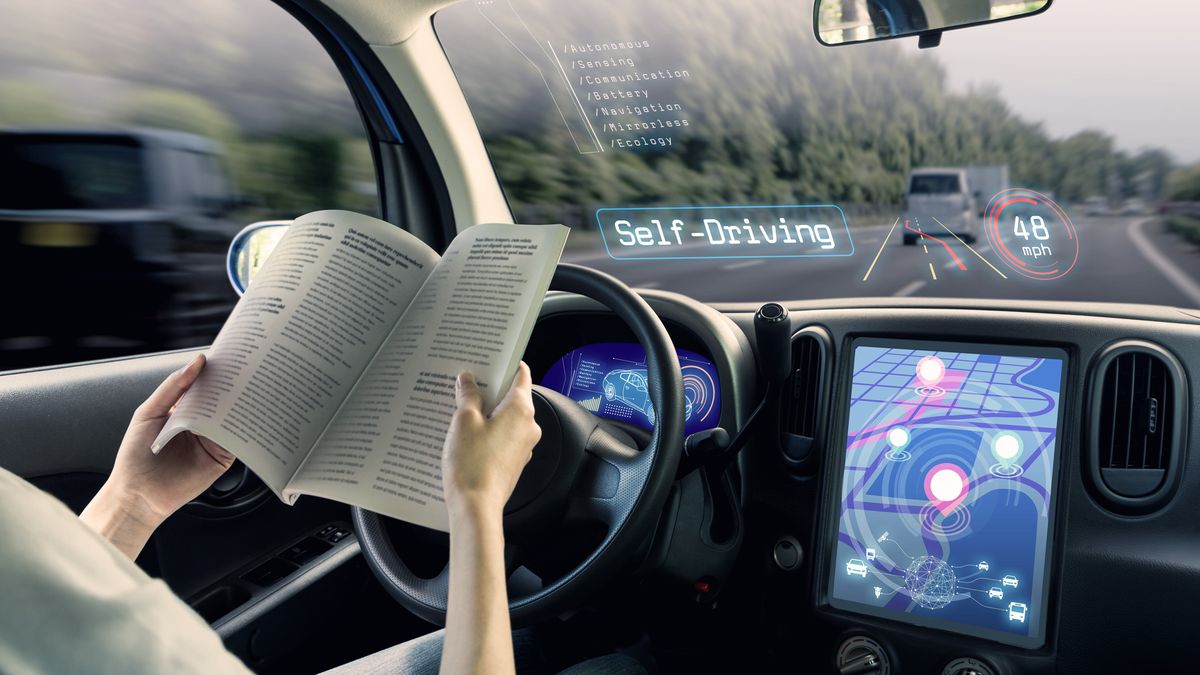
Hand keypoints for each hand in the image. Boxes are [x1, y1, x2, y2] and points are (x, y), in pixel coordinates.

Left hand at [80, 354, 235, 557]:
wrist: (137, 494)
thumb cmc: (135, 455)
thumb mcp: (148, 412)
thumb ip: (173, 387)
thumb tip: (197, 361)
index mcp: (184, 409)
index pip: (205, 386)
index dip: (216, 372)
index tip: (230, 356)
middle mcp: (201, 423)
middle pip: (222, 400)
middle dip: (233, 385)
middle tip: (247, 369)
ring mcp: (213, 440)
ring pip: (232, 418)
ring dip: (241, 405)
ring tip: (249, 389)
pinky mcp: (222, 457)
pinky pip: (237, 440)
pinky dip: (243, 429)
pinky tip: (245, 419)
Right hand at [441, 362, 540, 519]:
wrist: (476, 507)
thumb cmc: (472, 463)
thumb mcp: (464, 421)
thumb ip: (468, 395)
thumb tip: (469, 380)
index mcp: (521, 409)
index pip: (521, 375)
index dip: (507, 364)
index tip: (491, 358)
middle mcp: (528, 426)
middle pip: (512, 397)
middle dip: (491, 389)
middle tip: (467, 383)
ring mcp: (524, 445)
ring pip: (506, 418)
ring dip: (488, 412)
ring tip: (461, 409)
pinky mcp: (514, 461)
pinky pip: (503, 437)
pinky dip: (489, 431)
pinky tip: (467, 434)